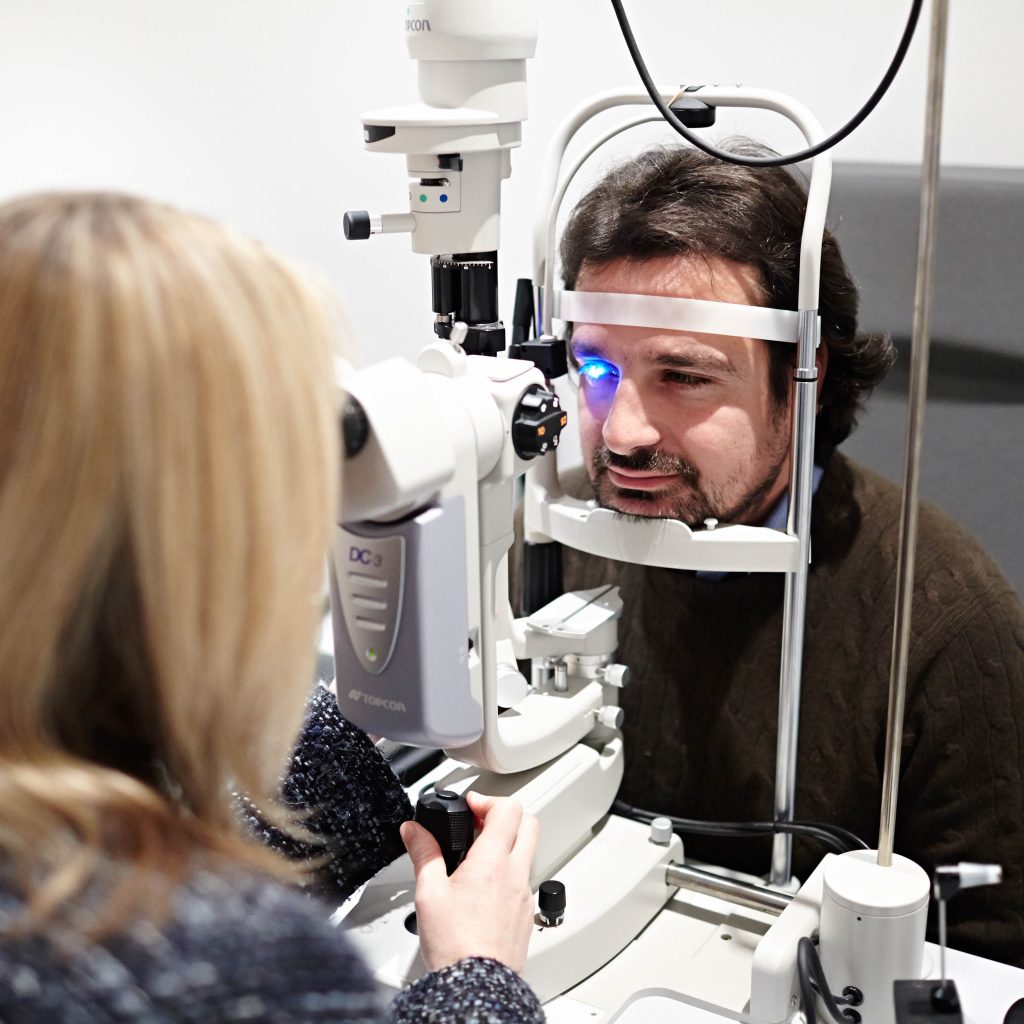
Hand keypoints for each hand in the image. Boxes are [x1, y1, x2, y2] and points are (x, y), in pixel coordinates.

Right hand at [400, 792, 538, 973]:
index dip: (487, 799)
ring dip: (508, 843)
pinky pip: (525, 879)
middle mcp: (516, 874)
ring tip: (477, 855)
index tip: (469, 805)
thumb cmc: (455, 946)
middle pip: (528, 822)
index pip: (508, 808)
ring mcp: (525, 895)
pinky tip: (484, 887)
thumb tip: (414, 830)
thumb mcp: (429, 893)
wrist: (477, 988)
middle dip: (504, 814)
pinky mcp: (526, 914)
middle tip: (479, 822)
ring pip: (528, 851)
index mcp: (493, 862)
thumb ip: (424, 854)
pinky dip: (509, 871)